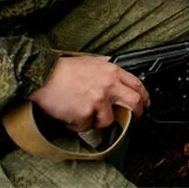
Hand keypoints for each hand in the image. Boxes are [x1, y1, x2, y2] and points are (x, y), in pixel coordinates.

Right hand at [27, 55, 148, 131]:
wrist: (43, 76)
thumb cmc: (63, 69)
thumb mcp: (90, 60)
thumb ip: (105, 65)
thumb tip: (113, 68)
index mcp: (111, 71)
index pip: (137, 85)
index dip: (145, 96)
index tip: (146, 104)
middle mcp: (108, 85)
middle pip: (134, 103)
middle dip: (137, 114)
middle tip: (133, 120)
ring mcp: (98, 100)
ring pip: (109, 120)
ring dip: (97, 121)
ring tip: (85, 115)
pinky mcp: (85, 113)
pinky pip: (86, 126)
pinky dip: (78, 125)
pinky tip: (70, 116)